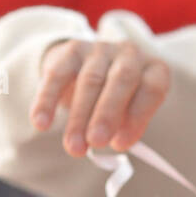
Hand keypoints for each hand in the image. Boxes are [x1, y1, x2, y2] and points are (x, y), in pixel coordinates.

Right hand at [31, 39, 170, 156]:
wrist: (90, 66)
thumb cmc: (119, 97)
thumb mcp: (131, 110)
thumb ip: (127, 125)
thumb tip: (117, 143)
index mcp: (154, 69)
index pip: (152, 89)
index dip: (138, 117)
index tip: (122, 144)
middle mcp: (131, 54)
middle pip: (121, 80)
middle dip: (108, 114)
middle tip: (97, 142)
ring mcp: (101, 49)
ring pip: (89, 81)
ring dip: (79, 118)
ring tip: (74, 147)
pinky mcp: (72, 50)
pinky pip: (58, 75)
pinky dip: (47, 101)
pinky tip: (41, 123)